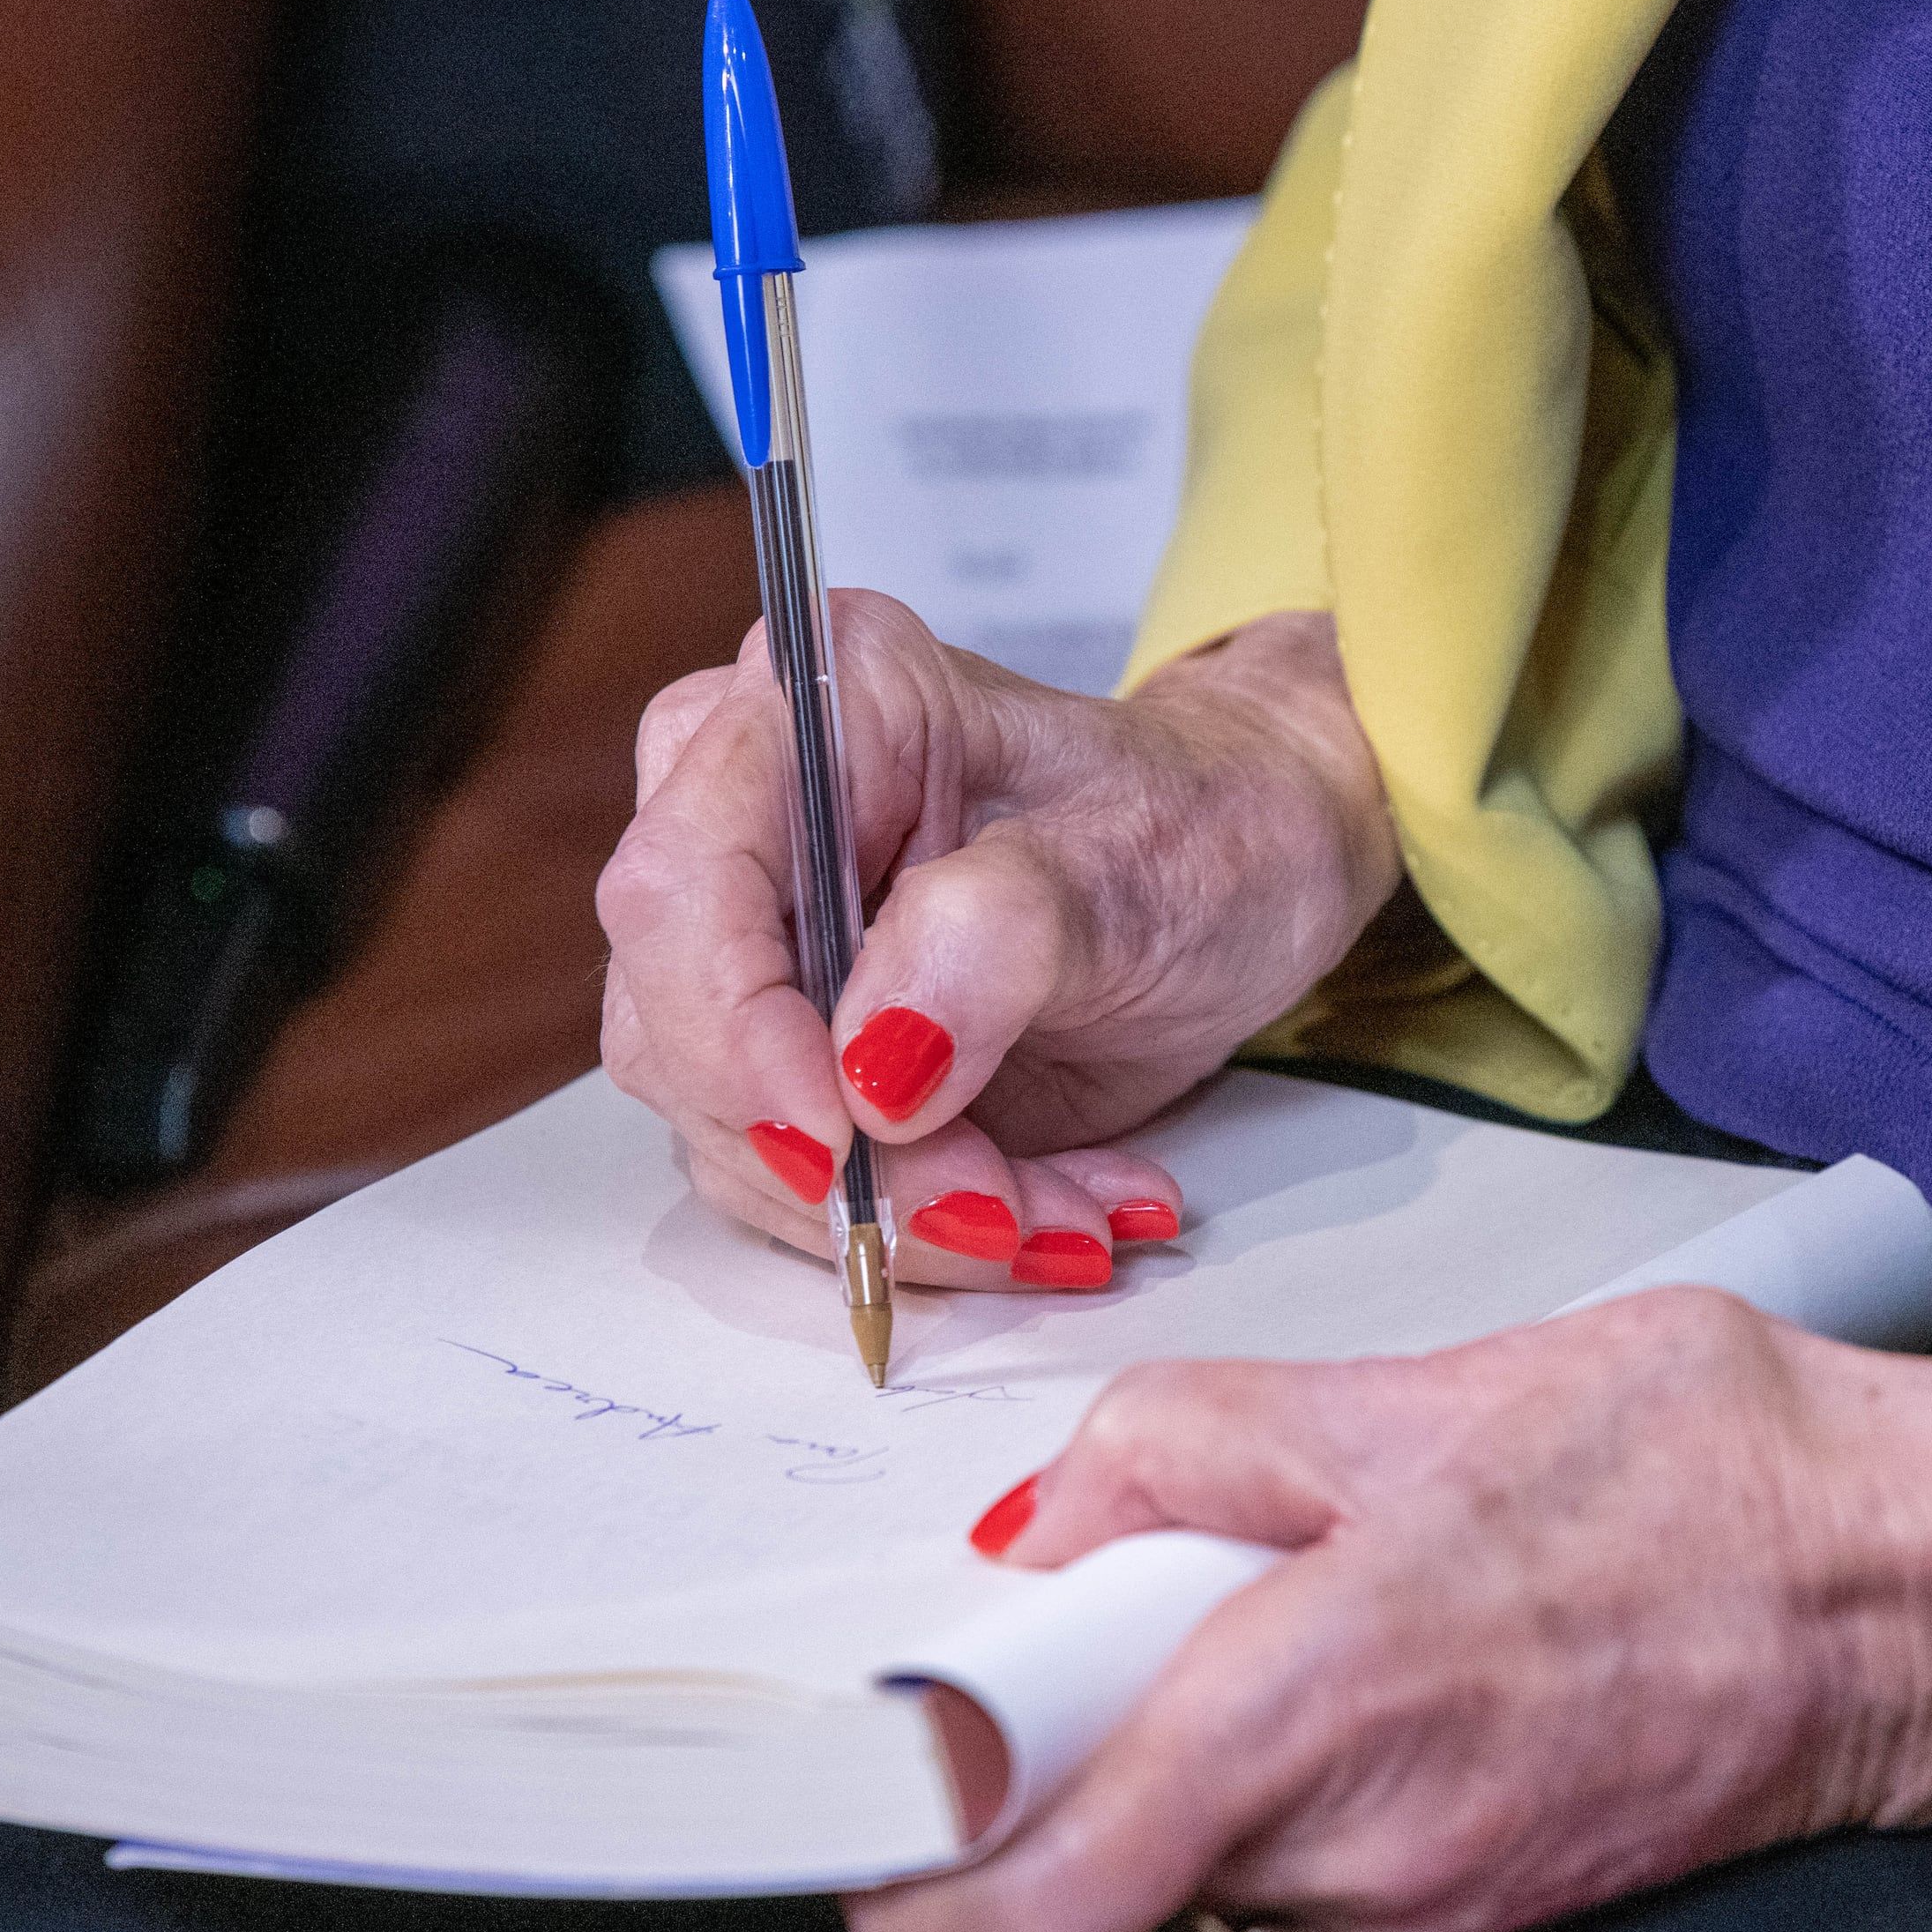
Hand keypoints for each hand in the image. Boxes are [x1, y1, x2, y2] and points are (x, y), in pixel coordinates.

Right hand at [596, 602, 1393, 1289]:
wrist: (1248, 873)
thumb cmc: (1206, 825)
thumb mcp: (1142, 863)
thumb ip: (999, 939)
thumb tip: (874, 1061)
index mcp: (825, 704)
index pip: (684, 879)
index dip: (736, 1028)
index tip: (851, 1137)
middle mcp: (754, 810)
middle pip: (682, 1028)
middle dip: (841, 1157)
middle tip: (1004, 1208)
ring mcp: (757, 940)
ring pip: (735, 1132)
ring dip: (898, 1212)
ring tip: (1063, 1211)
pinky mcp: (790, 1050)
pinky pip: (800, 1182)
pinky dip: (920, 1227)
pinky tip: (1045, 1209)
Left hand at [842, 1290, 1931, 1931]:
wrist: (1921, 1583)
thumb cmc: (1710, 1465)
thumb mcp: (1427, 1387)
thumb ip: (1201, 1442)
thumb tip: (1044, 1514)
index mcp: (1314, 1705)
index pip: (1029, 1896)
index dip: (911, 1866)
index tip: (868, 1799)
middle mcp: (1357, 1851)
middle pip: (1102, 1862)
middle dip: (1066, 1753)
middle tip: (1105, 1615)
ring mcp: (1426, 1907)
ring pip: (1207, 1865)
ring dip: (1185, 1759)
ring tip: (1286, 1604)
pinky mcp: (1486, 1915)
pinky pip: (1311, 1871)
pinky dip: (1285, 1782)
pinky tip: (1376, 1658)